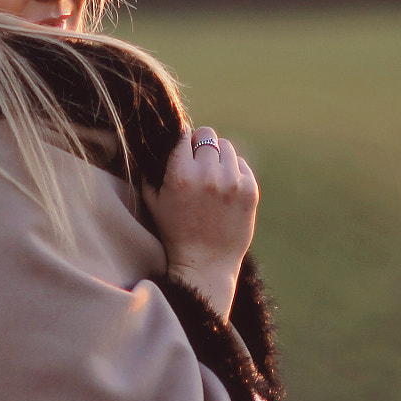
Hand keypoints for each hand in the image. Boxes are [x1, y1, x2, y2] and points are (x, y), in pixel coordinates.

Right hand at [142, 126, 257, 315]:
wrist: (205, 264)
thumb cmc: (175, 233)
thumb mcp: (154, 202)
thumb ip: (150, 172)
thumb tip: (151, 149)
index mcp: (180, 175)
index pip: (184, 135)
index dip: (183, 141)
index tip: (184, 149)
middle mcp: (207, 174)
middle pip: (207, 135)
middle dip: (201, 146)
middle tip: (198, 161)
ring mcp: (232, 181)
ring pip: (227, 146)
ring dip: (218, 156)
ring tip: (212, 174)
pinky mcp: (250, 190)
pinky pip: (241, 164)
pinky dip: (233, 170)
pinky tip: (225, 187)